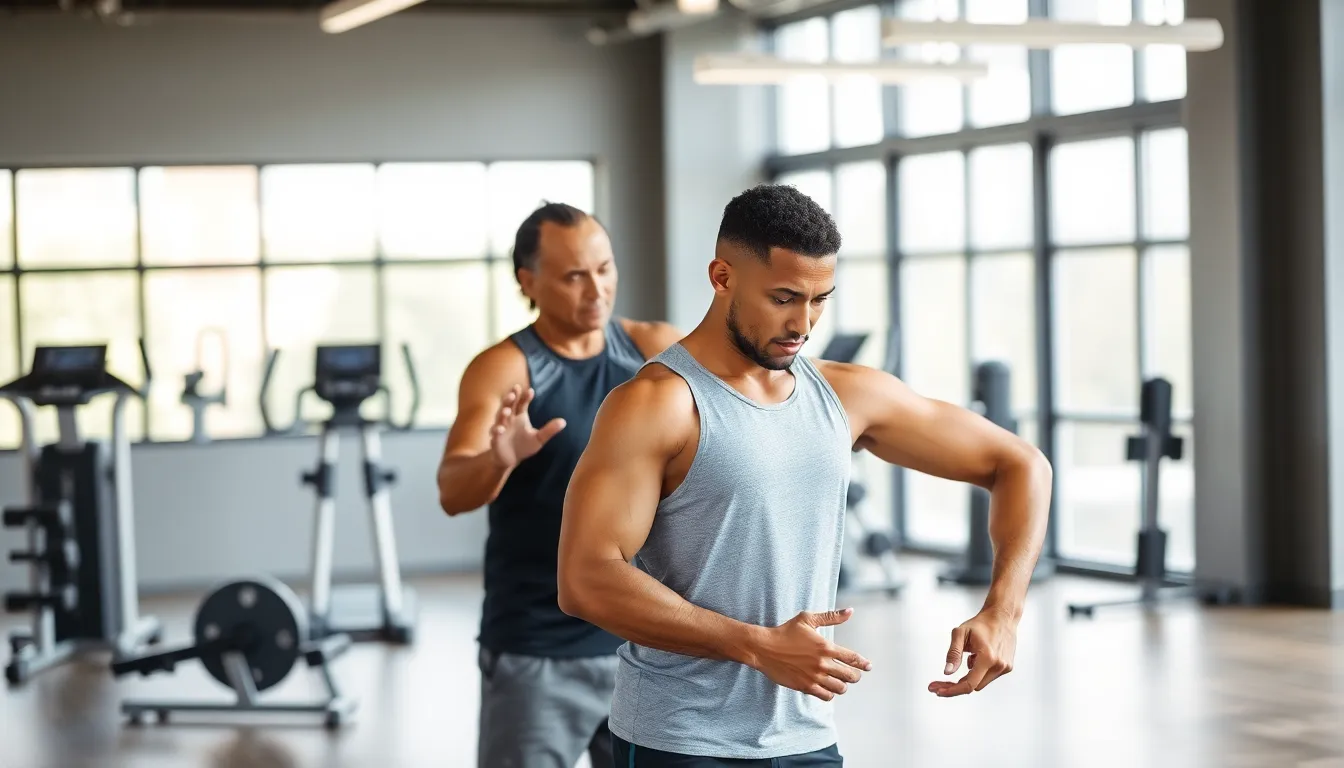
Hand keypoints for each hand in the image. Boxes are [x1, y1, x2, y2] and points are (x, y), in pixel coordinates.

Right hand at [490, 385, 565, 468]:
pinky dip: (496, 430)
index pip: (522, 403)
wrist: (511, 460)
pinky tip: (500, 429)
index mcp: (520, 416)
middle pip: (509, 406)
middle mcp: (509, 419)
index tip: (531, 391)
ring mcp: (501, 428)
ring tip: (507, 410)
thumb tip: (564, 421)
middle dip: (510, 399)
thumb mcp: (539, 438)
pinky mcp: (496, 439)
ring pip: (500, 418)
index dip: (525, 397)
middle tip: (513, 393)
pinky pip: (495, 433)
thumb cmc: (524, 446)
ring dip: (502, 413)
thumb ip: (549, 430)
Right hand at [749, 609, 872, 700]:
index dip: (863, 664)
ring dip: (843, 686)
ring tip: (840, 682)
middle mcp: (822, 664)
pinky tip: (828, 689)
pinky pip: (826, 696)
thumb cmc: (785, 631)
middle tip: (854, 675)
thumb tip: (850, 611)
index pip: (852, 658)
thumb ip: (831, 617)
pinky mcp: (805, 687)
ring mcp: (814, 677)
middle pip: (850, 676)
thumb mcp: (807, 619)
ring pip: (840, 688)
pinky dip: (830, 694)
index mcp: (825, 647)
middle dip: (855, 676)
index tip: (868, 666)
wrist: (764, 648)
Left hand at [928, 608, 1017, 696]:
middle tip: (938, 683)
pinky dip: (979, 671)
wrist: (1003, 617)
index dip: (952, 690)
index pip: (969, 684)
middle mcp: (999, 665)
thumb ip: (953, 653)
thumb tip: (947, 672)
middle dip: (955, 685)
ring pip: (980, 683)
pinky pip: (988, 676)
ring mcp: (1005, 667)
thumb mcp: (961, 633)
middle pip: (973, 686)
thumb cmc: (981, 623)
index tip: (938, 691)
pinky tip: (977, 655)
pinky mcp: (1008, 667)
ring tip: (969, 654)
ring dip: (969, 676)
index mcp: (988, 658)